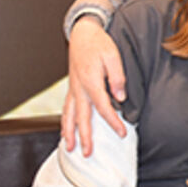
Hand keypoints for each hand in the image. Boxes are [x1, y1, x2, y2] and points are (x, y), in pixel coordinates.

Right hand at [61, 17, 127, 155]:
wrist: (83, 33)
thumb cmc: (99, 44)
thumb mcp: (113, 56)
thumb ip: (117, 77)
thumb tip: (120, 97)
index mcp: (91, 81)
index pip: (103, 107)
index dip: (113, 122)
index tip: (122, 133)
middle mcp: (79, 88)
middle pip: (82, 117)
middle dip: (85, 137)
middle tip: (88, 153)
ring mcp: (73, 89)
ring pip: (69, 115)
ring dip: (69, 133)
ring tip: (70, 148)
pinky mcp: (72, 88)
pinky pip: (67, 108)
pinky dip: (65, 122)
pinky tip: (65, 132)